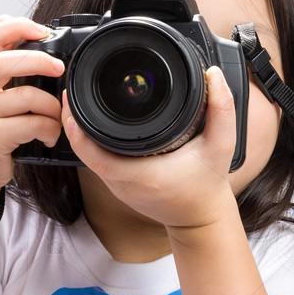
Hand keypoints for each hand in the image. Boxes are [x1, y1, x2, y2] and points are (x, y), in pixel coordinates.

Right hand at [0, 16, 64, 190]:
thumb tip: (21, 28)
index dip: (20, 26)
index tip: (44, 30)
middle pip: (5, 61)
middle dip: (40, 60)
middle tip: (59, 68)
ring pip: (26, 95)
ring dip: (51, 105)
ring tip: (56, 116)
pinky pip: (32, 125)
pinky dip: (49, 129)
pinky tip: (49, 136)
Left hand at [61, 66, 238, 228]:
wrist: (202, 219)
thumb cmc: (208, 185)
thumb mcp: (222, 145)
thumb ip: (222, 110)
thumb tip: (213, 75)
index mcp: (141, 173)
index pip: (93, 151)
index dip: (76, 127)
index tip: (71, 100)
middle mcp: (123, 182)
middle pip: (83, 149)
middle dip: (73, 120)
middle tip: (72, 90)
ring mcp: (118, 186)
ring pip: (87, 156)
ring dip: (80, 132)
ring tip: (81, 101)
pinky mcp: (120, 186)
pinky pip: (96, 161)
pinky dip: (91, 143)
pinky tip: (95, 123)